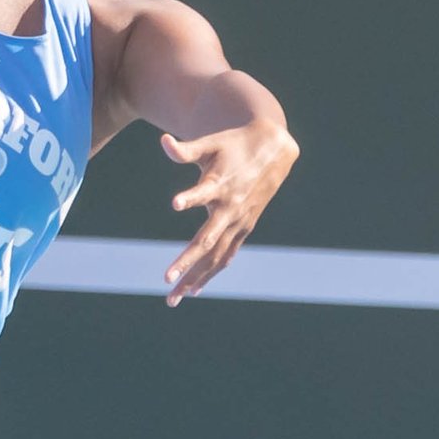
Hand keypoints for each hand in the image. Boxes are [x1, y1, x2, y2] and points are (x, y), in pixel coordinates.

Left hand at [158, 117, 298, 305]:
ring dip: (195, 277)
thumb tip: (163, 141)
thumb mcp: (210, 144)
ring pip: (216, 256)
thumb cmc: (235, 145)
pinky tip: (196, 288)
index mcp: (220, 184)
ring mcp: (239, 221)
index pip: (202, 193)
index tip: (175, 202)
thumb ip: (186, 150)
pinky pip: (226, 254)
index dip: (189, 197)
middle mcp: (231, 208)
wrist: (274, 150)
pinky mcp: (245, 227)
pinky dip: (211, 271)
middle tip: (167, 282)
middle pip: (207, 241)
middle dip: (187, 263)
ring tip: (174, 297)